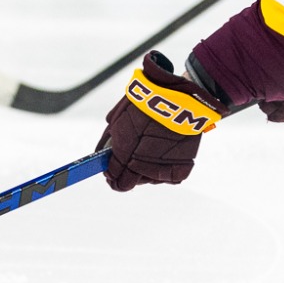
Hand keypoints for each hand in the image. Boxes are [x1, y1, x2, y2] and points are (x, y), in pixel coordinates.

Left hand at [96, 51, 225, 192]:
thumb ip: (108, 141)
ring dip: (145, 172)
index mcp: (124, 152)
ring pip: (148, 180)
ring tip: (149, 153)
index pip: (114, 176)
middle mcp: (141, 164)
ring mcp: (162, 168)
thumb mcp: (118, 119)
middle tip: (127, 165)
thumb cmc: (146, 104)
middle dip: (125, 176)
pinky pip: (168, 178)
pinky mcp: (181, 169)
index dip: (111, 175)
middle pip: (128, 183)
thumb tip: (102, 153)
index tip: (111, 173)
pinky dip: (164, 170)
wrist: (178, 99)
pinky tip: (162, 157)